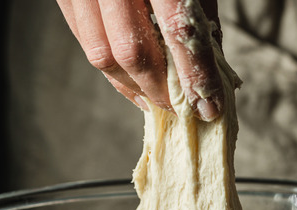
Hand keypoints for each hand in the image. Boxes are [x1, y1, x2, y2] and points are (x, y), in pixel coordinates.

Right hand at [56, 0, 222, 119]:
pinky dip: (109, 68)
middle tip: (181, 107)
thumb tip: (212, 67)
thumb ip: (200, 14)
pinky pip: (84, 40)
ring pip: (101, 54)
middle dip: (159, 90)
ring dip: (131, 87)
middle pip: (131, 50)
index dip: (196, 75)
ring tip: (155, 100)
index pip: (177, 30)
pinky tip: (130, 79)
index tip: (209, 106)